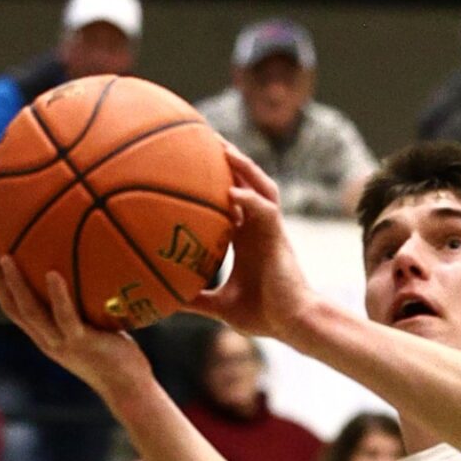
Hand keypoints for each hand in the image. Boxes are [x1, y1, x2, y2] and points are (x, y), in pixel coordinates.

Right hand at [0, 248, 153, 406]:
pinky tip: (53, 274)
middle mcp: (48, 341)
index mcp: (45, 336)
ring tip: (8, 257)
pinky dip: (58, 296)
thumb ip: (82, 306)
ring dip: (16, 285)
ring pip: (30, 313)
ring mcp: (63, 344)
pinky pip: (65, 318)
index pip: (12, 308)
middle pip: (12, 309)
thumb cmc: (116, 356)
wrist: (130, 389)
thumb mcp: (92, 328)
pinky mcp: (83, 344)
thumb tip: (86, 270)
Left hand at [189, 148, 312, 341]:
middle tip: (201, 137)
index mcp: (245, 238)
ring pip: (259, 185)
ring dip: (243, 166)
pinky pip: (265, 210)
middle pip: (244, 182)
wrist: (294, 323)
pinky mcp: (279, 237)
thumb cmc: (263, 316)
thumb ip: (195, 299)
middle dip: (227, 159)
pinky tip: (232, 191)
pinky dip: (249, 199)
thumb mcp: (221, 306)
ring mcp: (270, 229)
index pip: (229, 199)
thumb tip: (166, 302)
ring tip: (222, 148)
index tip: (190, 163)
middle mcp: (257, 227)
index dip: (213, 180)